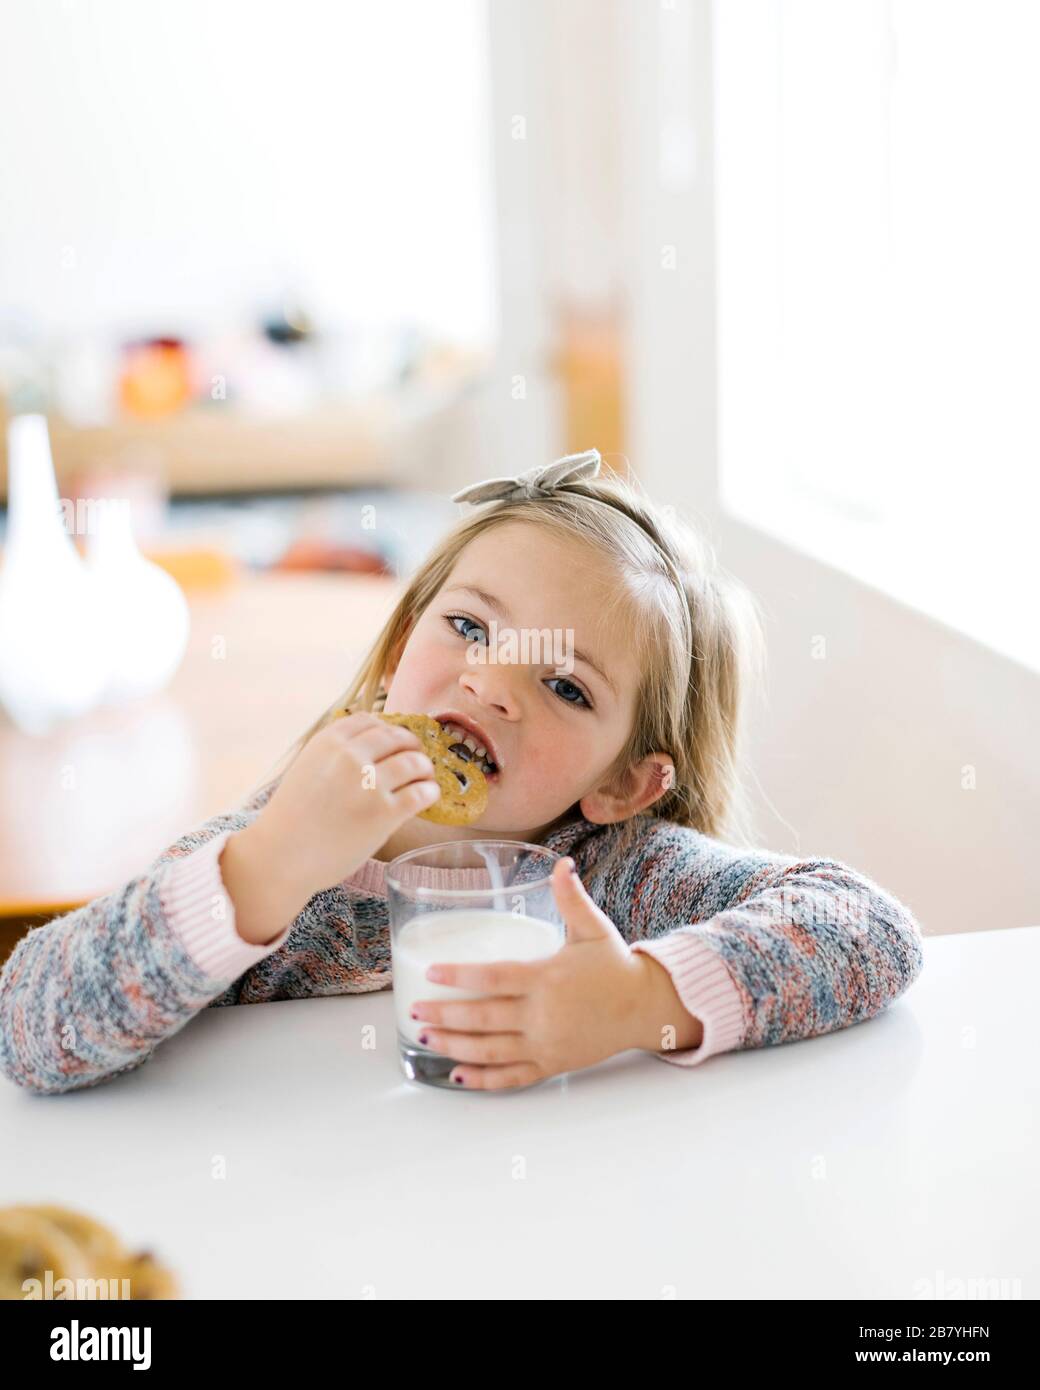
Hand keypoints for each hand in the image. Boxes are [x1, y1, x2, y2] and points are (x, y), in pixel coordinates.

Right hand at [239, 712, 439, 904]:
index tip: (393, 743)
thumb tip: (367, 749)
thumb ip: (333, 756)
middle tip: (417, 759)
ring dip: (425, 769)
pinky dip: (429, 792)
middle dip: (411, 747)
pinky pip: (421, 793)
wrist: (281, 857)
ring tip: (425, 780)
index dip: (387, 730)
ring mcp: (369, 783)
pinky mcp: (384, 812)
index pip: (370, 721)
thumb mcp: (305, 770)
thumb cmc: (291, 820)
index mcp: (328, 741)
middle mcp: (350, 756)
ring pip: (415, 762)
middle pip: (397, 737)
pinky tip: (427, 797)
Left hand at [408, 856, 651, 1089]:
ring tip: (424, 1036)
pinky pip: (511, 1077)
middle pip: (483, 1018)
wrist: (643, 1007)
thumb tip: (562, 863)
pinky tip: (456, 1075)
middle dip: (445, 1015)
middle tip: (413, 1009)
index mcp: (547, 978)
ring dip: (453, 1046)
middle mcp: (543, 1015)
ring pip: (490, 1050)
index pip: (494, 977)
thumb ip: (571, 898)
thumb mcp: (593, 928)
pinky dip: (482, 1079)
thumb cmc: (614, 965)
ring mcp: (546, 1044)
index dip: (459, 976)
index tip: (431, 972)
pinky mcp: (551, 1065)